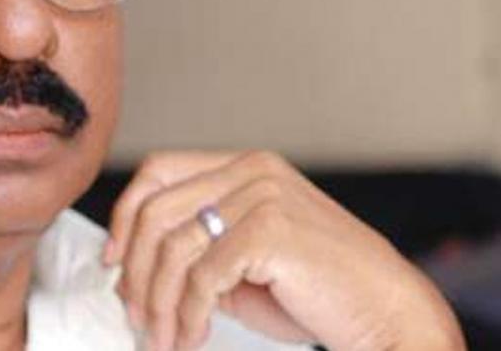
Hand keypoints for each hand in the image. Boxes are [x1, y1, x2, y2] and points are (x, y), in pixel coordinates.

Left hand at [104, 151, 464, 350]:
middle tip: (136, 316)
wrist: (387, 312)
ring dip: (159, 303)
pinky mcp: (270, 230)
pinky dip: (187, 314)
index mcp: (245, 165)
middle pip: (155, 210)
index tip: (113, 261)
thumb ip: (195, 251)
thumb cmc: (319, 292)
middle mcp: (252, 169)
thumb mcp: (244, 261)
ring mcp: (262, 195)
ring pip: (173, 248)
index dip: (125, 215)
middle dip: (134, 270)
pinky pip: (202, 276)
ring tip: (163, 339)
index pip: (158, 172)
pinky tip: (192, 336)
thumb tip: (130, 268)